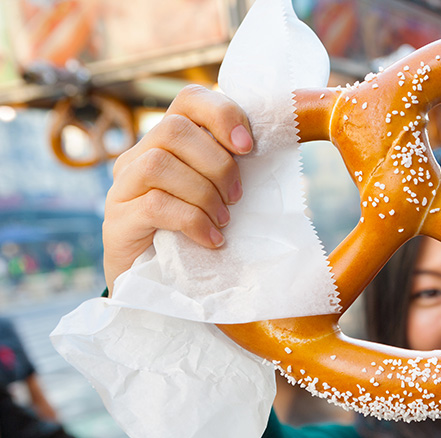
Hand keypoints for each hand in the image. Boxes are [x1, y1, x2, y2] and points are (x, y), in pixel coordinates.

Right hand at [103, 85, 252, 291]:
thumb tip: (272, 148)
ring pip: (159, 164)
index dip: (221, 114)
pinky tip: (211, 239)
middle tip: (236, 198)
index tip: (248, 147)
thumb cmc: (197, 234)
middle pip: (174, 129)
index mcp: (168, 142)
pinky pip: (154, 204)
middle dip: (217, 164)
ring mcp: (123, 187)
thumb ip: (232, 168)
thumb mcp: (219, 194)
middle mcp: (139, 155)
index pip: (189, 99)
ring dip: (203, 192)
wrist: (157, 284)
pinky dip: (191, 220)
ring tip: (223, 220)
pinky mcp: (118, 220)